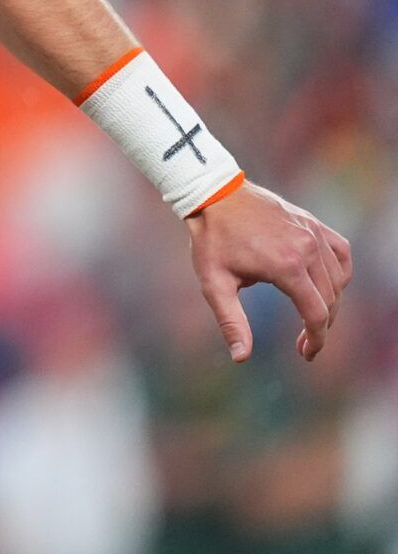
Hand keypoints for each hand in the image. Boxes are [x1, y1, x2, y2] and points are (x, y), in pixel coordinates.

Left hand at [187, 181, 350, 362]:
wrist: (214, 195)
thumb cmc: (211, 240)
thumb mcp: (213, 284)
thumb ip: (231, 321)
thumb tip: (241, 357)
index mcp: (286, 267)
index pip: (316, 314)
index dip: (316, 340)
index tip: (306, 354)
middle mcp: (308, 249)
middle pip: (330, 300)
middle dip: (321, 326)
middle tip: (304, 343)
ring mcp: (313, 234)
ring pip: (338, 279)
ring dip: (330, 302)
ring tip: (312, 318)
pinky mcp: (313, 223)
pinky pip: (341, 253)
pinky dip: (340, 272)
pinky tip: (327, 284)